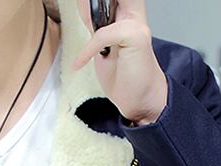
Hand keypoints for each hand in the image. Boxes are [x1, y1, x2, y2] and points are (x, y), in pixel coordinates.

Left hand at [72, 0, 167, 125]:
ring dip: (89, 12)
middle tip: (84, 15)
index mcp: (126, 11)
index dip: (92, 1)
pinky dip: (88, 50)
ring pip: (108, 2)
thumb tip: (82, 5)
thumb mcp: (101, 46)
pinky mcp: (136, 36)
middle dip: (90, 3)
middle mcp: (133, 12)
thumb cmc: (124, 75)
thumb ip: (95, 25)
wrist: (140, 99)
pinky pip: (103, 34)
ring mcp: (135, 23)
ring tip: (85, 27)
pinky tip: (80, 62)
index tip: (84, 6)